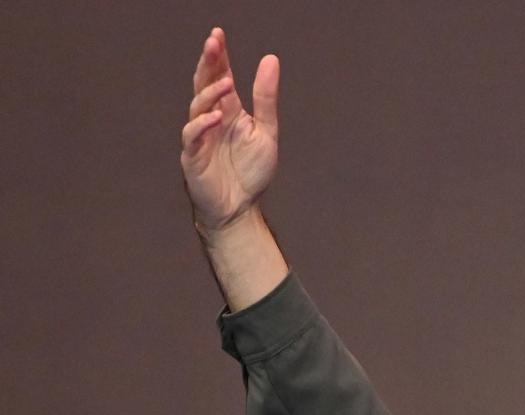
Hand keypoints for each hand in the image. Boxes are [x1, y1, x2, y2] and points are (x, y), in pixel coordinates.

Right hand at [180, 27, 279, 231]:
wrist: (240, 208)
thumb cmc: (250, 171)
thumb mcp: (266, 131)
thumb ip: (266, 98)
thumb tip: (270, 60)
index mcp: (228, 110)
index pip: (219, 76)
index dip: (218, 56)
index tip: (218, 35)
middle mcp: (211, 119)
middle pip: (204, 85)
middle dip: (207, 64)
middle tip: (213, 43)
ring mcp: (199, 137)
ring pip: (197, 107)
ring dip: (210, 93)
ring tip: (226, 82)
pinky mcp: (193, 157)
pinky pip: (193, 136)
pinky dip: (203, 125)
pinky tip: (216, 116)